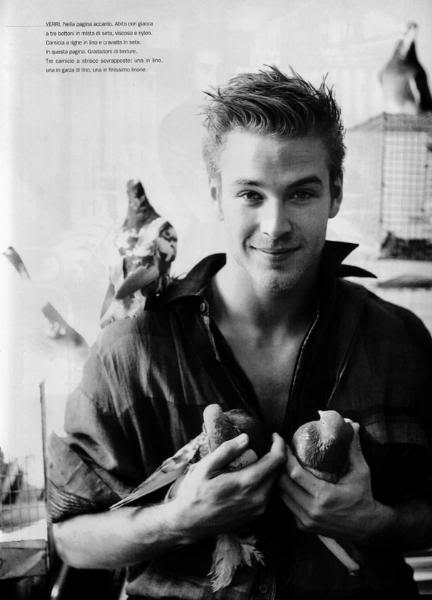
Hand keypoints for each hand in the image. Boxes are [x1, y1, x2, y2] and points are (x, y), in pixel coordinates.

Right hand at [169, 432, 285, 540]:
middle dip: (277, 455)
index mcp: (247, 483)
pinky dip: (266, 481)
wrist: (188, 524)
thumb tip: (246, 438)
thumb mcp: (206, 467)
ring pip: (275, 483)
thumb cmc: (194, 494)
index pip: (276, 460)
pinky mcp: (255, 516)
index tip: (273, 435)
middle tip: (267, 444)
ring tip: (260, 458)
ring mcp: (258, 509)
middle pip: (278, 471)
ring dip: (271, 469)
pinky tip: (253, 475)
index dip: (279, 444)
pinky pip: (268, 494)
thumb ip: (227, 451)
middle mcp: (258, 498)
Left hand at [279, 423, 391, 541]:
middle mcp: (312, 510)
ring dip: (280, 480)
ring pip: (282, 496)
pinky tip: (288, 481)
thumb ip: (354, 448)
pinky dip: (286, 493)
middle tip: (279, 452)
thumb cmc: (364, 497)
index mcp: (324, 495)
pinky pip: (288, 506)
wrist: (368, 528)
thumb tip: (351, 424)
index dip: (285, 457)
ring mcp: (306, 521)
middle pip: (283, 484)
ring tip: (281, 464)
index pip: (295, 474)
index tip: (282, 443)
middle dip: (279, 466)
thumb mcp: (361, 472)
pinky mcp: (304, 527)